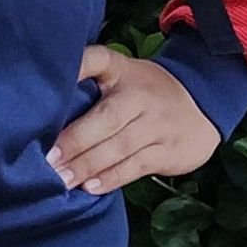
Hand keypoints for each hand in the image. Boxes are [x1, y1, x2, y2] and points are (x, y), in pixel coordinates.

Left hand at [47, 45, 221, 193]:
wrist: (204, 103)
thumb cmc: (145, 91)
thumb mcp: (122, 75)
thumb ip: (90, 82)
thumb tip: (43, 109)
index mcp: (122, 71)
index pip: (99, 59)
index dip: (77, 65)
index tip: (53, 79)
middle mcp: (140, 95)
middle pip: (106, 118)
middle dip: (75, 141)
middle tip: (48, 160)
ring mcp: (158, 124)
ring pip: (119, 147)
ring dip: (88, 166)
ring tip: (62, 179)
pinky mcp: (169, 150)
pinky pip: (136, 166)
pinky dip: (112, 178)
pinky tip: (90, 187)